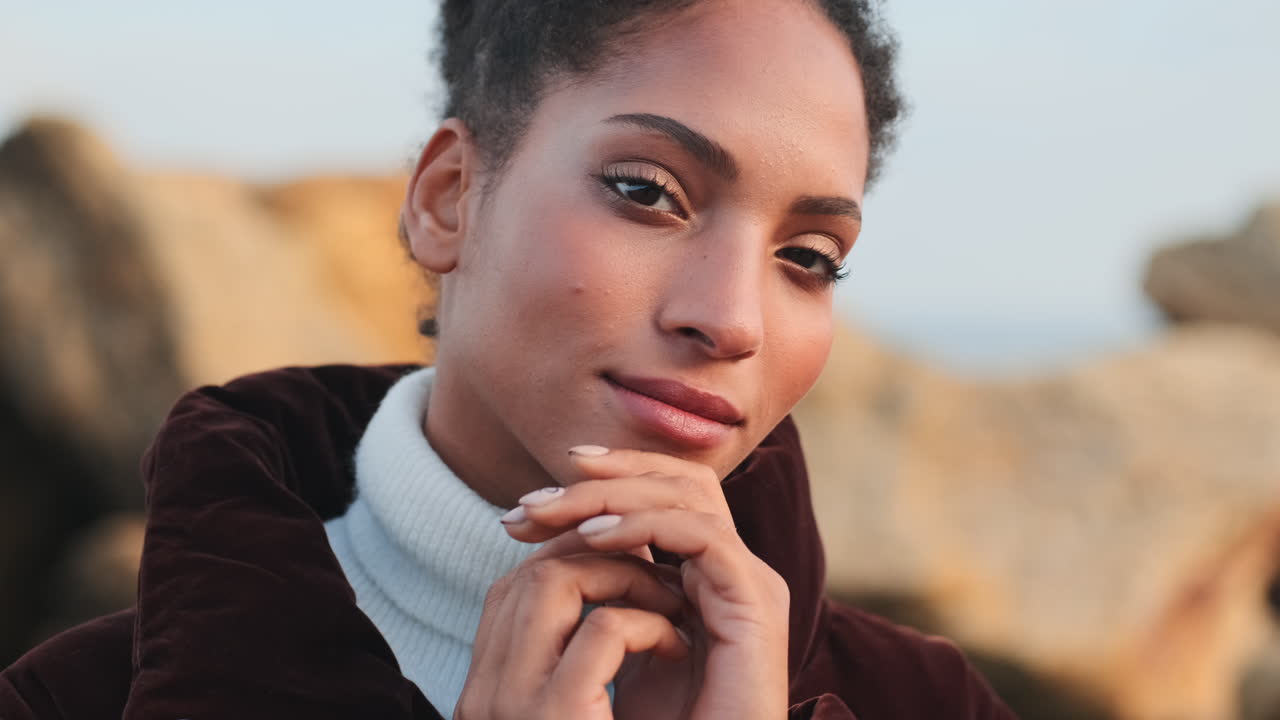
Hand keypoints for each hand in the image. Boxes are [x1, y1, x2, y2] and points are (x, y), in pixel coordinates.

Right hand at [453, 529, 688, 719]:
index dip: (574, 562)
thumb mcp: (581, 709)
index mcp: (486, 693)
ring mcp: (512, 704)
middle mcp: (484, 696)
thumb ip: (578, 655)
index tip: (632, 568)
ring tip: (670, 605)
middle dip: (602, 556)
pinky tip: (675, 646)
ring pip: (557, 580)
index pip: (513, 590)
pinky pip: (604, 627)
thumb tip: (613, 574)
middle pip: (531, 574)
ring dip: (624, 578)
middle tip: (660, 574)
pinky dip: (647, 623)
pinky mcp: (555, 714)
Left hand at [502, 447, 790, 719]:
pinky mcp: (756, 601)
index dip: (601, 481)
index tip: (529, 505)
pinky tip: (594, 540)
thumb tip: (558, 551)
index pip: (661, 491)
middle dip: (602, 476)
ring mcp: (748, 580)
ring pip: (687, 494)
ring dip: (613, 495)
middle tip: (532, 503)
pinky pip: (701, 535)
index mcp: (704, 571)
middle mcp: (730, 567)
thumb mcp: (616, 648)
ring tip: (553, 514)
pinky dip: (645, 527)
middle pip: (676, 479)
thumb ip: (605, 595)